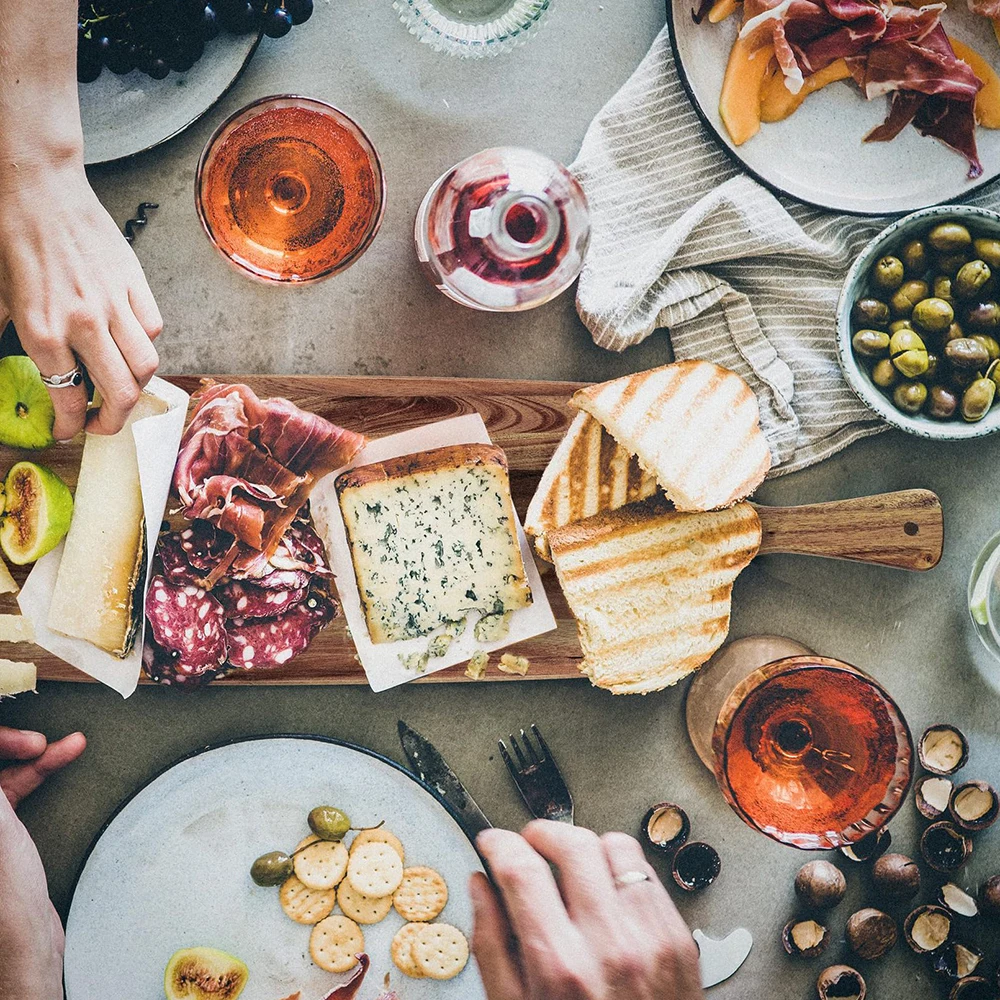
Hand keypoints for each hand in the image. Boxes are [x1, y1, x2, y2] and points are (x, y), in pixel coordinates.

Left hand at [0, 160, 161, 440]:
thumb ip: (5, 336)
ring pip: (146, 366)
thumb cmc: (13, 239)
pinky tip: (128, 342)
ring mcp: (114, 304)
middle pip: (120, 393)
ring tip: (121, 388)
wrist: (38, 188)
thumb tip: (12, 369)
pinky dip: (145, 343)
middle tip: (102, 422)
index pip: (69, 398)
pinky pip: (152, 328)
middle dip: (113, 420)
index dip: (71, 425)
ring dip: (136, 386)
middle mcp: (83, 323)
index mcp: (42, 331)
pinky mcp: (135, 284)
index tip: (70, 429)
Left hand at [0, 727, 85, 999]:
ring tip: (67, 746)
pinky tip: (64, 757)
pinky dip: (41, 771)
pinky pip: (14, 787)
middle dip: (10, 744)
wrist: (27, 943)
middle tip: (38, 741)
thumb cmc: (3, 895)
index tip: (25, 737)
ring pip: (0, 773)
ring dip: (33, 756)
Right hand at [472, 821, 703, 999]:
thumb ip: (492, 944)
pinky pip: (647, 873)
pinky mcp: (678, 939)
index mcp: (561, 965)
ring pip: (614, 846)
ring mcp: (651, 938)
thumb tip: (481, 885)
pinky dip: (620, 870)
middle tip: (529, 845)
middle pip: (572, 843)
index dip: (498, 844)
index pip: (521, 868)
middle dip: (541, 833)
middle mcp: (609, 944)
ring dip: (585, 848)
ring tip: (570, 869)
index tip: (492, 843)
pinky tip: (605, 893)